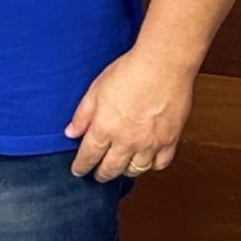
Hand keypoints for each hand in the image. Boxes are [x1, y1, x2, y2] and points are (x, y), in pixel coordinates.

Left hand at [65, 47, 195, 181]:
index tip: (78, 171)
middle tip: (97, 175)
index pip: (89, 156)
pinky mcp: (169, 141)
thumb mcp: (96, 89)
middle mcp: (127, 141)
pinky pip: (159, 164)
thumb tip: (71, 133)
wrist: (162, 65)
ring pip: (135, 170)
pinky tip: (146, 160)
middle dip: (101, 174)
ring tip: (120, 167)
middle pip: (111, 169)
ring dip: (125, 172)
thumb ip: (83, 114)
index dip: (81, 166)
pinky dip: (151, 166)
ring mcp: (149, 144)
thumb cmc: (129, 71)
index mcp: (105, 128)